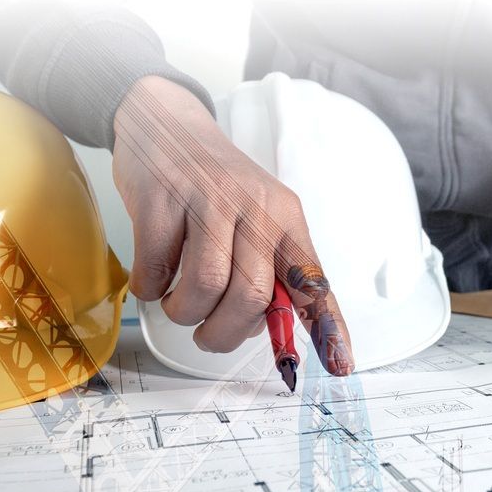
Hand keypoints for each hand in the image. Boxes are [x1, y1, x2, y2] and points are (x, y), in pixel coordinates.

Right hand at [112, 76, 353, 374]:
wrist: (166, 125)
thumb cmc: (215, 187)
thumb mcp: (259, 216)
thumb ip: (268, 267)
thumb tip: (271, 330)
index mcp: (286, 220)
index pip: (314, 280)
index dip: (328, 327)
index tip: (340, 366)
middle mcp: (253, 209)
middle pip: (252, 294)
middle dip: (226, 332)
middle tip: (209, 334)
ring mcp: (206, 201)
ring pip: (205, 286)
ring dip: (186, 312)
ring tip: (180, 303)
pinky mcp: (161, 199)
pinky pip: (155, 269)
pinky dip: (150, 288)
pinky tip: (154, 278)